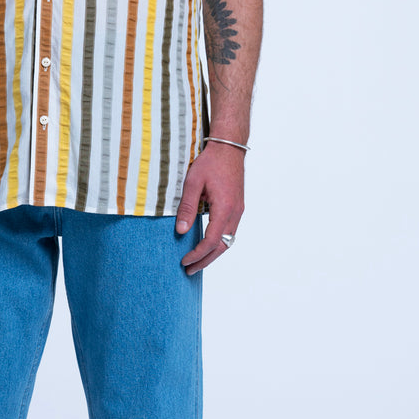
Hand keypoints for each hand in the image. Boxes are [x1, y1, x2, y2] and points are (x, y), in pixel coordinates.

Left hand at [175, 141, 245, 274]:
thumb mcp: (192, 182)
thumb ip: (186, 207)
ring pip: (228, 241)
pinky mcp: (237, 207)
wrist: (229, 148)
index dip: (198, 254)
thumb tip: (180, 231)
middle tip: (189, 270)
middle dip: (205, 260)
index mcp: (225, 208)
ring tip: (197, 261)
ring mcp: (238, 210)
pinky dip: (219, 243)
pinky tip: (207, 244)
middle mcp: (235, 212)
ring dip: (213, 253)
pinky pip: (229, 231)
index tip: (184, 261)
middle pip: (222, 247)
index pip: (212, 241)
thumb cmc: (210, 162)